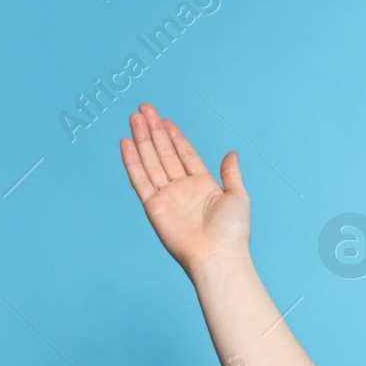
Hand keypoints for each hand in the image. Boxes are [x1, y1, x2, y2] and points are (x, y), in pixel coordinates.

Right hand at [120, 102, 249, 281]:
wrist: (218, 256)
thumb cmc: (232, 231)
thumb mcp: (238, 196)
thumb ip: (231, 173)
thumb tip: (232, 153)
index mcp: (203, 185)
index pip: (185, 154)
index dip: (174, 136)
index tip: (165, 119)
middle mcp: (183, 189)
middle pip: (164, 153)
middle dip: (155, 130)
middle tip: (144, 108)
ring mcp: (167, 197)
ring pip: (151, 162)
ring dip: (142, 140)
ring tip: (134, 118)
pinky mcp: (154, 207)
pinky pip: (140, 180)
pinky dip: (133, 162)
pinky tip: (127, 143)